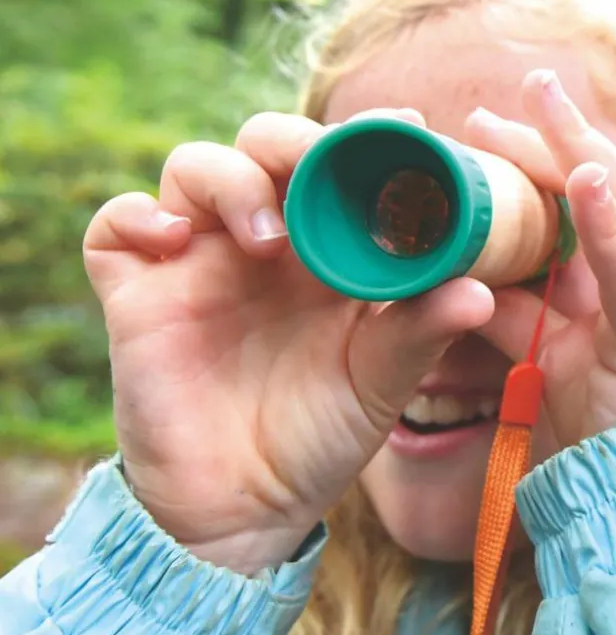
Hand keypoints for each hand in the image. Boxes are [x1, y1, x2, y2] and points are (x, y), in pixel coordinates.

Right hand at [84, 110, 492, 573]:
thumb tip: (479, 292)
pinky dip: (138, 216)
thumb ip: (421, 332)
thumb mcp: (380, 382)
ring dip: (230, 180)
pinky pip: (116, 227)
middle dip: (294, 142)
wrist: (248, 507)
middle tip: (322, 166)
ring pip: (195, 168)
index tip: (409, 127)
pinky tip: (173, 239)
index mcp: (326, 252)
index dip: (367, 140)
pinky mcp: (139, 293)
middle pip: (266, 146)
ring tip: (266, 236)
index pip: (340, 168)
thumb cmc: (321, 437)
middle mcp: (263, 244)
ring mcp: (197, 261)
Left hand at [467, 70, 615, 448]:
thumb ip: (511, 306)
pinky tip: (583, 179)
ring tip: (543, 103)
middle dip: (555, 135)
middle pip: (601, 185)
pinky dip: (610, 228)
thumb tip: (458, 268)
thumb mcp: (538, 350)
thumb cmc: (593, 419)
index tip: (481, 127)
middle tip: (516, 88)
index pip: (581, 197)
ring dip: (579, 155)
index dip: (538, 156)